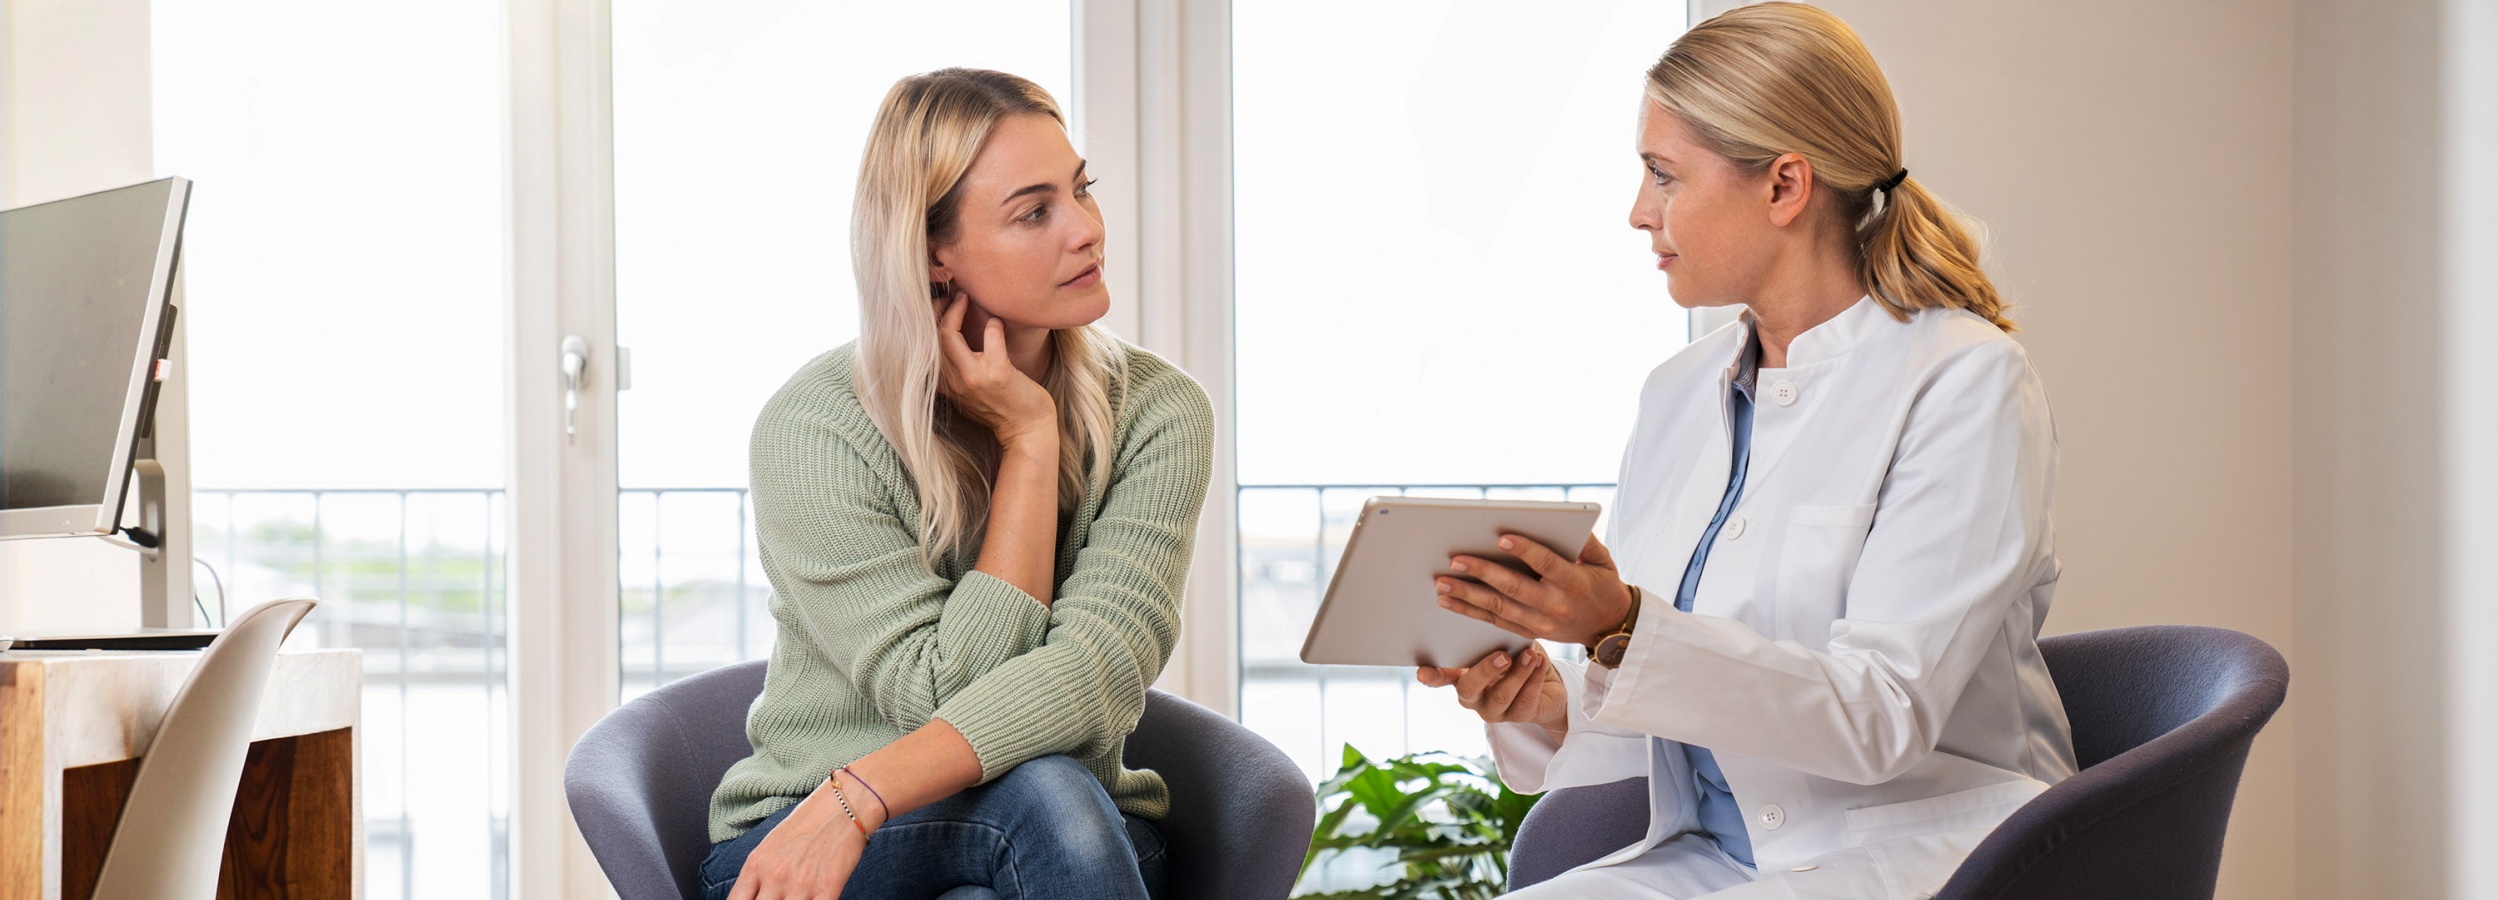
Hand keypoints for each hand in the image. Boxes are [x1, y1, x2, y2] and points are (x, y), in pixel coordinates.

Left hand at [726, 777, 876, 899]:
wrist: (842, 808)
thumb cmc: (806, 827)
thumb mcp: (769, 848)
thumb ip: (756, 877)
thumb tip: (749, 898)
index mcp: (756, 865)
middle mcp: (774, 876)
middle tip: (780, 899)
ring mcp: (801, 884)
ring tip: (799, 898)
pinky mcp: (828, 888)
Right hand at [935, 291, 1057, 446]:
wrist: (1027, 431)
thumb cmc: (1002, 407)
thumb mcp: (969, 391)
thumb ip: (957, 368)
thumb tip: (951, 334)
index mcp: (944, 385)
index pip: (922, 346)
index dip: (928, 321)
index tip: (942, 306)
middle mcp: (952, 382)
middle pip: (929, 336)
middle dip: (937, 308)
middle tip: (954, 295)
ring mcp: (973, 378)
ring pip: (947, 334)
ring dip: (957, 309)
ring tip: (967, 298)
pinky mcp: (997, 373)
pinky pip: (990, 334)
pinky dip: (994, 323)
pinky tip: (998, 322)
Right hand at [1417, 644, 1567, 741]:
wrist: (1551, 684)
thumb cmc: (1520, 656)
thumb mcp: (1505, 643)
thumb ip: (1493, 637)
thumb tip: (1491, 617)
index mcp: (1463, 676)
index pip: (1442, 677)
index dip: (1432, 676)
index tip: (1422, 671)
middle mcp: (1474, 697)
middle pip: (1469, 689)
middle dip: (1484, 671)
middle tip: (1502, 656)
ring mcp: (1494, 711)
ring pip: (1501, 696)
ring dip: (1517, 674)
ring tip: (1530, 655)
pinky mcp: (1519, 716)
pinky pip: (1525, 700)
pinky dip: (1533, 679)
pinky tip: (1539, 663)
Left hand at [1435, 535, 1635, 645]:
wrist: (1609, 627)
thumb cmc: (1602, 585)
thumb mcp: (1602, 560)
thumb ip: (1584, 541)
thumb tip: (1565, 520)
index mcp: (1572, 583)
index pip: (1545, 564)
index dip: (1524, 550)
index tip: (1501, 537)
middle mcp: (1553, 606)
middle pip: (1513, 588)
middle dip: (1482, 572)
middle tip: (1455, 560)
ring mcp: (1539, 623)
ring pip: (1497, 608)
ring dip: (1466, 595)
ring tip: (1441, 583)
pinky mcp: (1529, 632)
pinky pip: (1495, 622)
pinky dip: (1470, 611)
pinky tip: (1449, 602)